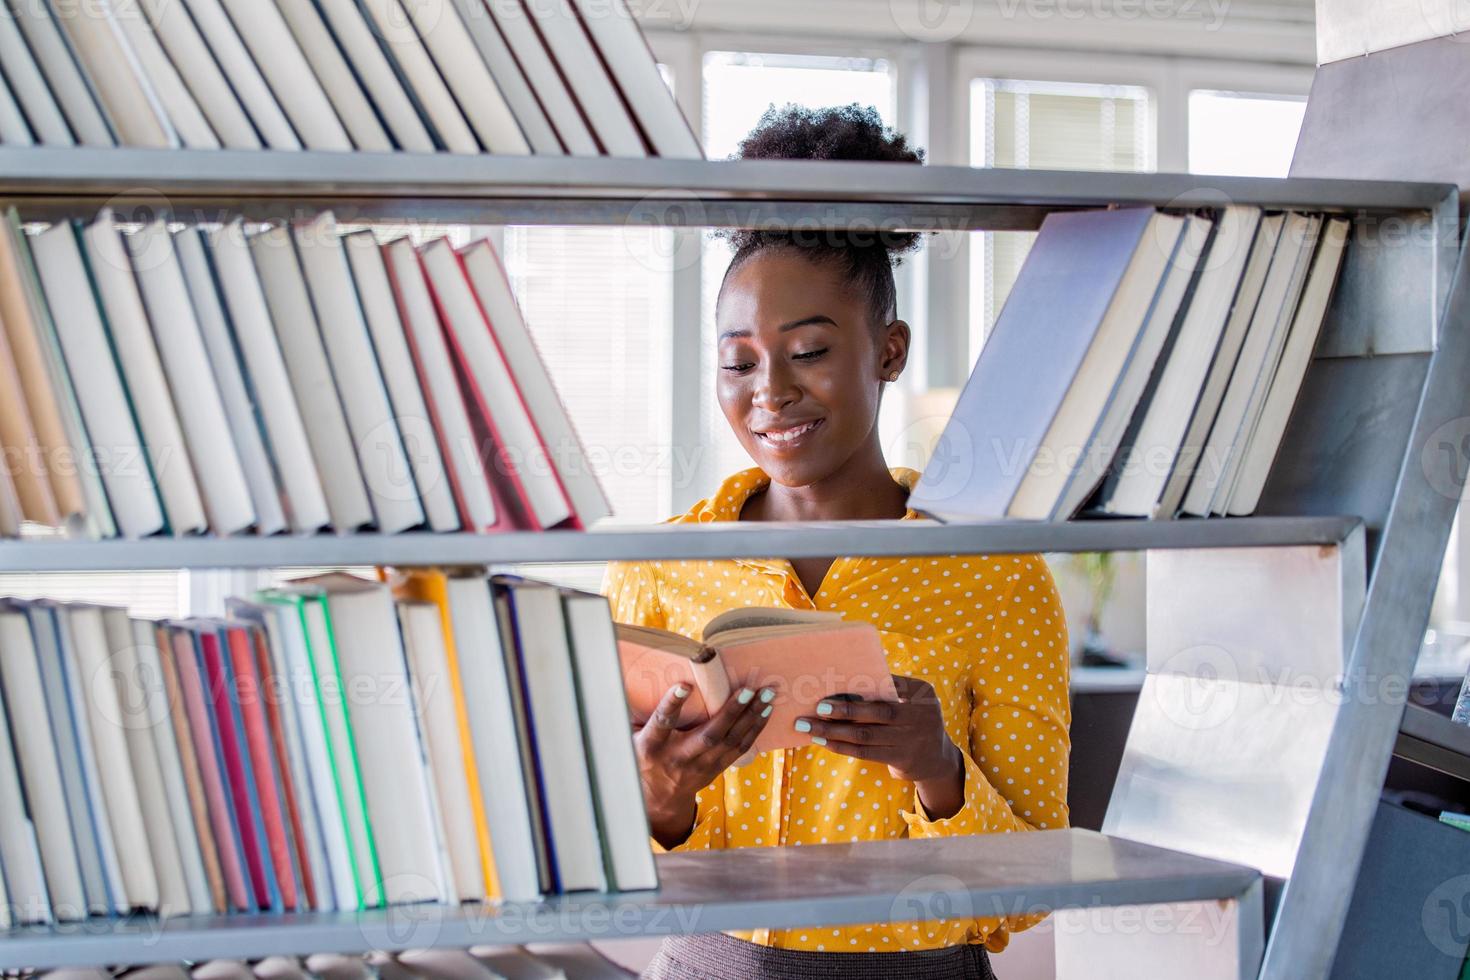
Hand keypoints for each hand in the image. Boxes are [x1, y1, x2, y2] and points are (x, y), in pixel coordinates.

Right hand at [634, 683, 774, 848]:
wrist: (657, 799)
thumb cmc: (643, 757)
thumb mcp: (634, 738)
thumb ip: (642, 716)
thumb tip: (642, 679)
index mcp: (653, 747)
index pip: (662, 724)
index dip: (672, 705)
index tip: (684, 686)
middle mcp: (678, 758)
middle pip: (708, 736)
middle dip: (731, 712)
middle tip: (749, 689)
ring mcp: (700, 767)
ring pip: (730, 743)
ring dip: (751, 718)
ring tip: (767, 696)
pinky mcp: (715, 770)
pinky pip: (739, 750)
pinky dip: (755, 729)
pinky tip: (765, 712)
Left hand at [794, 675, 965, 819]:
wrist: (938, 759)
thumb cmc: (912, 720)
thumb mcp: (912, 701)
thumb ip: (888, 691)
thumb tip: (843, 682)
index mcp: (922, 691)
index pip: (889, 683)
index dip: (862, 685)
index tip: (834, 683)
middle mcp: (920, 714)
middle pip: (876, 711)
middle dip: (844, 709)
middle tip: (818, 707)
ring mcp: (912, 739)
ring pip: (865, 734)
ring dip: (833, 730)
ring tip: (808, 726)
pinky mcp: (902, 759)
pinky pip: (865, 752)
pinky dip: (841, 746)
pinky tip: (822, 740)